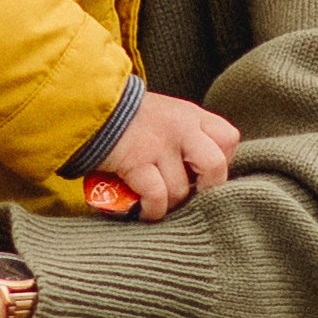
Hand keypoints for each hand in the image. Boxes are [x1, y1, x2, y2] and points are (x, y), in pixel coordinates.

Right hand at [96, 88, 240, 218]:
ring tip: (157, 203)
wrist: (88, 106)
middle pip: (216, 166)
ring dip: (169, 204)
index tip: (202, 174)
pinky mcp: (136, 160)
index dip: (223, 162)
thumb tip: (196, 174)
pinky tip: (143, 211)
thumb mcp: (164, 116)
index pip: (228, 139)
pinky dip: (151, 210)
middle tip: (190, 198)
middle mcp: (181, 127)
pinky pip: (156, 196)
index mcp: (191, 115)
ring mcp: (159, 143)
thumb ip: (184, 136)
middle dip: (206, 190)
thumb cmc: (126, 118)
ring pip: (180, 189)